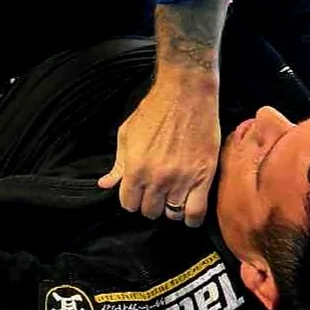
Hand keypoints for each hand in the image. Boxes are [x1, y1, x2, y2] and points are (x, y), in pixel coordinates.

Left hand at [98, 69, 220, 226]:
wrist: (186, 92)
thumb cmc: (155, 109)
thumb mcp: (127, 134)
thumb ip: (118, 164)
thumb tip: (105, 184)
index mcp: (135, 169)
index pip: (129, 204)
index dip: (132, 199)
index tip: (138, 193)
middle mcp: (157, 179)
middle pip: (150, 211)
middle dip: (151, 203)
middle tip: (157, 192)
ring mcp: (182, 180)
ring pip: (172, 214)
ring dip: (171, 207)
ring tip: (173, 195)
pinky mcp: (203, 177)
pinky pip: (196, 213)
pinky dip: (191, 218)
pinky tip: (188, 210)